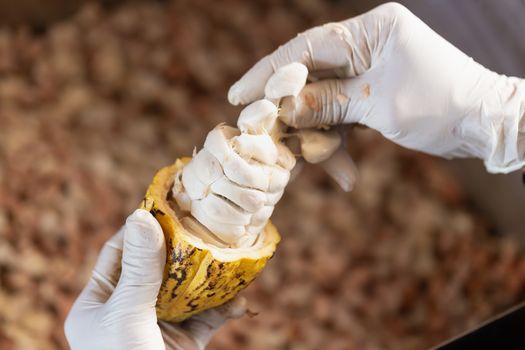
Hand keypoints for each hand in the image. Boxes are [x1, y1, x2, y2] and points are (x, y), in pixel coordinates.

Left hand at [65, 209, 245, 349]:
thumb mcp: (126, 315)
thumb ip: (138, 269)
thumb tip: (141, 215)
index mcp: (100, 303)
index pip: (119, 252)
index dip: (142, 227)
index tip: (167, 205)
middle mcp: (129, 310)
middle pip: (158, 267)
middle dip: (184, 248)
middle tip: (207, 225)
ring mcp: (159, 326)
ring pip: (187, 290)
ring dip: (210, 277)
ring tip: (231, 257)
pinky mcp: (185, 344)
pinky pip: (208, 318)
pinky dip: (225, 308)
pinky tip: (241, 301)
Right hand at [228, 2, 524, 173]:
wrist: (486, 125)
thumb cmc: (442, 105)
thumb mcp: (378, 103)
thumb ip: (327, 102)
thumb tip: (284, 108)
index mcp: (371, 30)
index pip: (305, 47)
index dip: (268, 72)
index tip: (239, 94)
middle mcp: (367, 45)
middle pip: (310, 78)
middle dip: (290, 114)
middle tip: (265, 140)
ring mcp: (370, 71)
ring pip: (324, 104)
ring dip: (317, 139)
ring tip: (307, 170)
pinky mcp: (373, 95)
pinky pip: (343, 118)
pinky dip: (340, 145)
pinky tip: (344, 174)